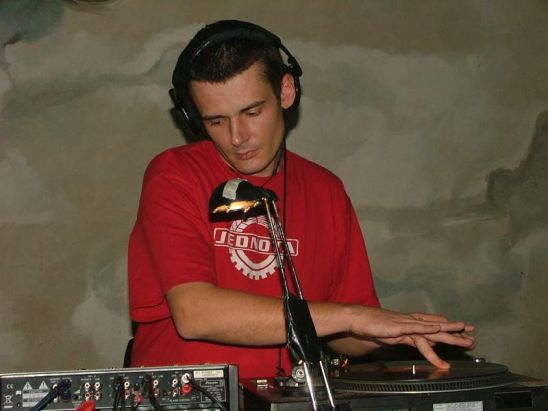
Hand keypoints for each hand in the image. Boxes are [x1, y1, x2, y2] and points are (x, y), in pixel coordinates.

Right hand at [348, 307, 474, 367]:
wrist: (358, 318)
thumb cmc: (374, 326)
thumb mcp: (397, 335)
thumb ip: (413, 338)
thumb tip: (428, 344)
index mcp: (413, 323)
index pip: (436, 325)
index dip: (452, 329)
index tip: (467, 332)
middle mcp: (413, 321)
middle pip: (439, 327)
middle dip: (456, 333)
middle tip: (473, 338)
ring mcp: (406, 323)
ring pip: (432, 329)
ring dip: (448, 333)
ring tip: (463, 339)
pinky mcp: (398, 327)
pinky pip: (416, 330)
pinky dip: (427, 331)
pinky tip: (437, 332)